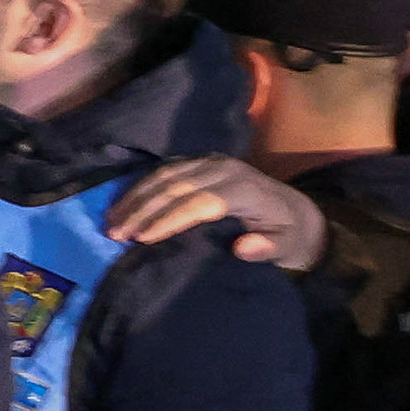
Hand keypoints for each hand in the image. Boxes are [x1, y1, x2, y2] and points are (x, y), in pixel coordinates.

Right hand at [109, 154, 330, 269]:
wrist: (297, 213)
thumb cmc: (288, 235)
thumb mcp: (287, 247)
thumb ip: (268, 248)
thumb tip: (243, 248)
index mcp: (245, 189)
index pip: (198, 202)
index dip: (168, 219)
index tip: (141, 238)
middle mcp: (226, 169)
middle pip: (175, 186)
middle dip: (142, 210)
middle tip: (114, 233)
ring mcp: (212, 162)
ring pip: (165, 174)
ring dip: (135, 197)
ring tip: (112, 221)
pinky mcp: (202, 162)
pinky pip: (166, 169)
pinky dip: (142, 186)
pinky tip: (124, 203)